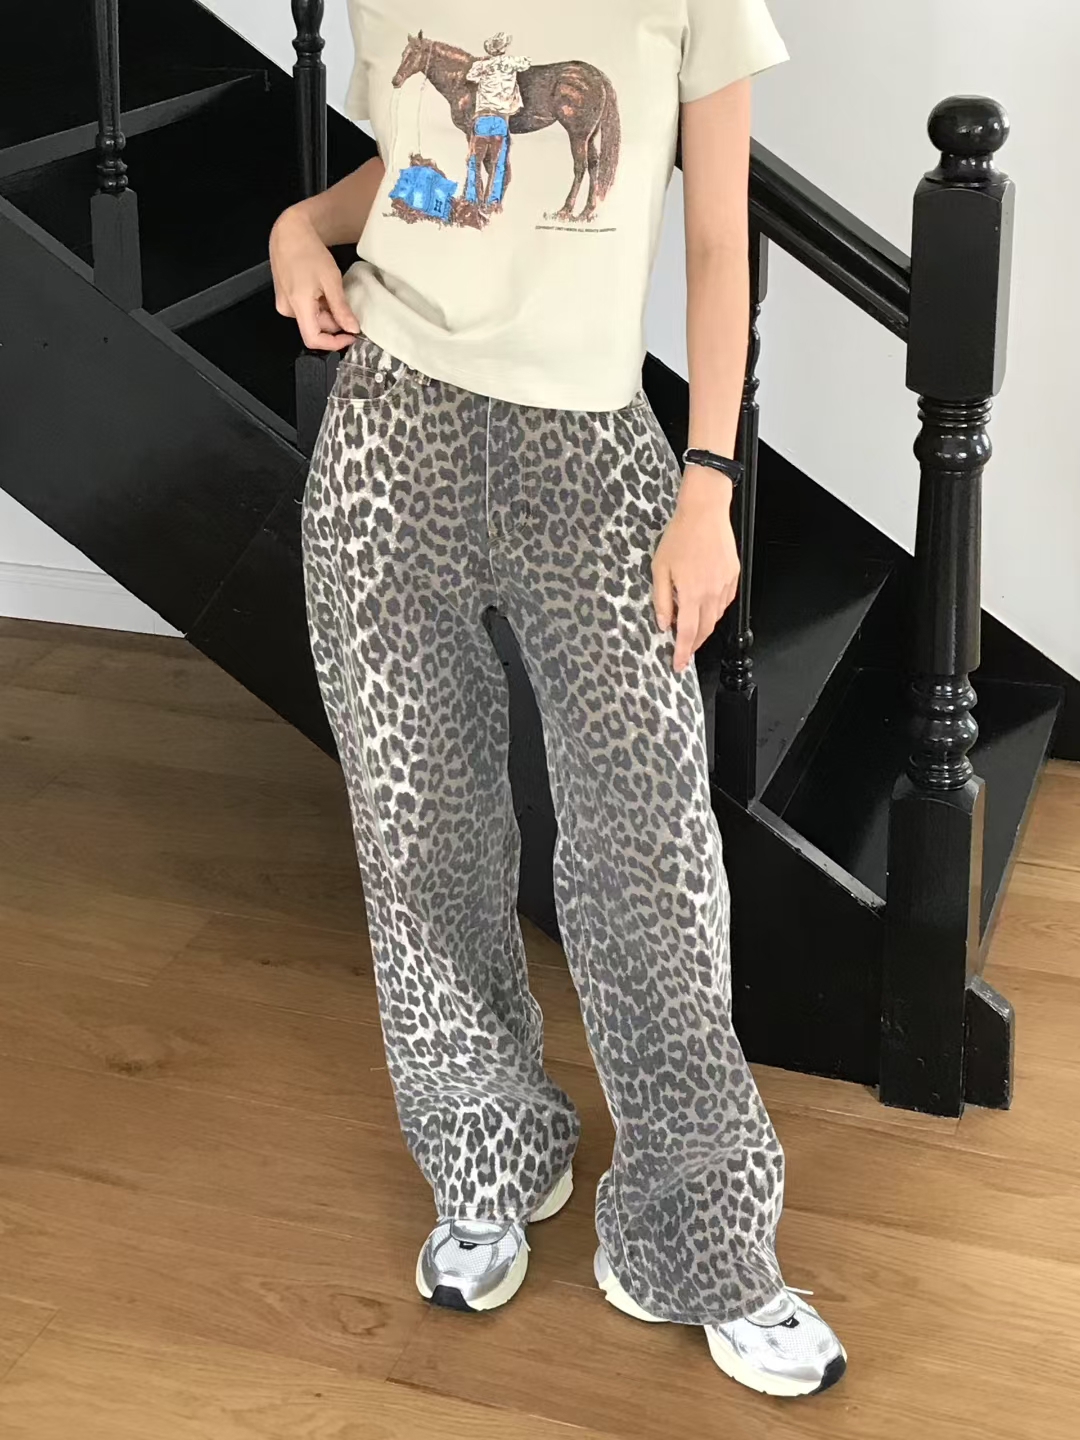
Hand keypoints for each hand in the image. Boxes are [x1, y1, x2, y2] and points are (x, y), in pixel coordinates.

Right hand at [269, 205, 359, 350]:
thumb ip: (341, 309)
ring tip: (331, 291)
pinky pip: (305, 310)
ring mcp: (284, 304)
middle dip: (334, 322)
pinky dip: (318, 305)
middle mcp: (287, 308)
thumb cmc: (307, 250)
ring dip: (326, 312)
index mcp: (298, 305)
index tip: (349, 337)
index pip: (314, 339)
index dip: (334, 343)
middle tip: (347, 306)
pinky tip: (321, 289)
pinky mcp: (285, 298)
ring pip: (311, 319)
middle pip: (315, 328)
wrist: (290, 232)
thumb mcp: (331, 280)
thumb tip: (351, 328)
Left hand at [651, 466, 739, 672]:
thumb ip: (661, 599)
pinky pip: (724, 602)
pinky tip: (704, 605)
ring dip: (703, 627)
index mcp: (692, 593)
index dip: (683, 652)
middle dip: (694, 644)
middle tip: (684, 650)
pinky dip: (714, 609)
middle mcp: (711, 592)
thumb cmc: (680, 535)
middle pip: (704, 630)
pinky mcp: (733, 576)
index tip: (679, 664)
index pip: (687, 633)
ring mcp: (725, 585)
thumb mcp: (659, 568)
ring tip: (691, 626)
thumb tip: (663, 622)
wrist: (705, 512)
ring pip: (716, 617)